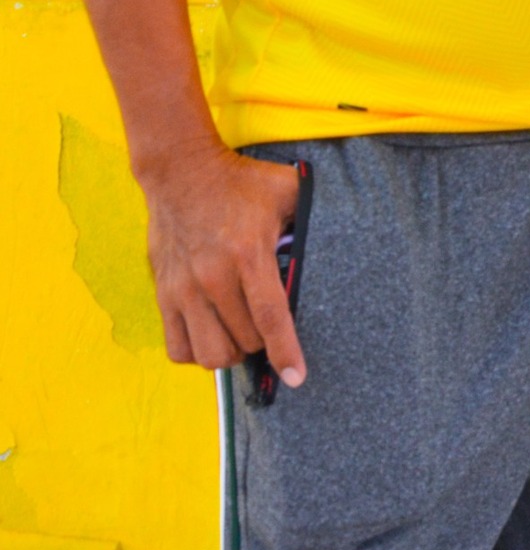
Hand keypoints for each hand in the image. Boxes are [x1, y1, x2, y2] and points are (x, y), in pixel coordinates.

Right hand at [137, 144, 303, 381]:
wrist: (181, 172)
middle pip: (243, 340)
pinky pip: (177, 348)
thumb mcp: (287, 189)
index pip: (270, 317)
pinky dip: (198, 352)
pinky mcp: (163, 294)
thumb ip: (312, 215)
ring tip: (242, 334)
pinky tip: (213, 333)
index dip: (286, 352)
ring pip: (210, 353)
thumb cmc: (242, 182)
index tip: (296, 378)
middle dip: (263, 344)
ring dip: (231, 352)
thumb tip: (345, 232)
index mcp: (248, 253)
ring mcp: (183, 289)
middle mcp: (213, 277)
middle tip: (269, 328)